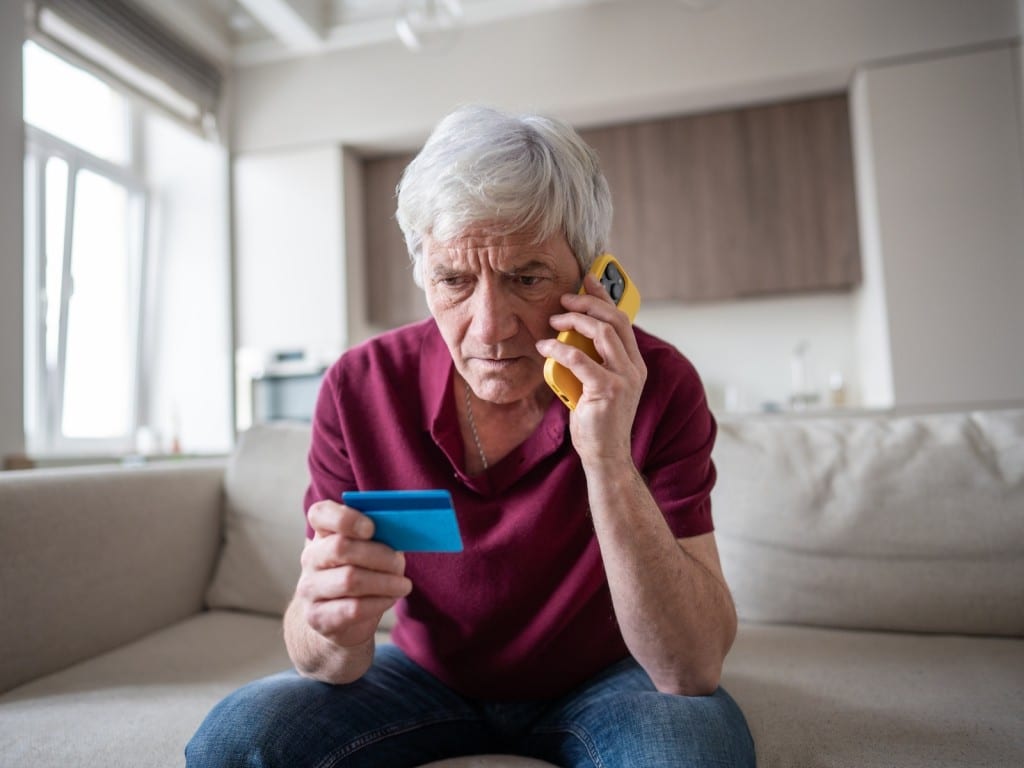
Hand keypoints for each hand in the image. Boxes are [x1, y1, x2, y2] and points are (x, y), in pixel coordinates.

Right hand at [296, 500, 412, 649]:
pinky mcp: (318, 617)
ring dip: (385, 582)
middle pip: (340, 547)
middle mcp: (311, 558)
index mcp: (323, 533)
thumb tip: (401, 532)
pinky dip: (380, 602)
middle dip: (379, 555)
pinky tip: (390, 599)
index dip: (346, 518)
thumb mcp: (367, 550)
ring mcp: (310, 588)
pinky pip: (353, 608)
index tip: (371, 528)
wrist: (339, 620)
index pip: (320, 514)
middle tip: (400, 564)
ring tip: (403, 585)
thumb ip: (378, 537)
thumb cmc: (361, 574)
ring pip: (350, 579)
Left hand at [536, 273, 646, 465]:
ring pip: (602, 334)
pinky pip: (580, 360)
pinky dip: (559, 349)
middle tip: (564, 300)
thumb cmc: (597, 421)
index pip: (622, 319)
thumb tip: (571, 336)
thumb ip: (593, 361)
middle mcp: (635, 368)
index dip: (605, 296)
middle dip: (588, 303)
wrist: (604, 455)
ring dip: (574, 322)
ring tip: (553, 321)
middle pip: (615, 320)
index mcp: (635, 364)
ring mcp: (625, 379)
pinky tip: (544, 347)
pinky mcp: (608, 391)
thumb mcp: (598, 384)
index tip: (588, 279)